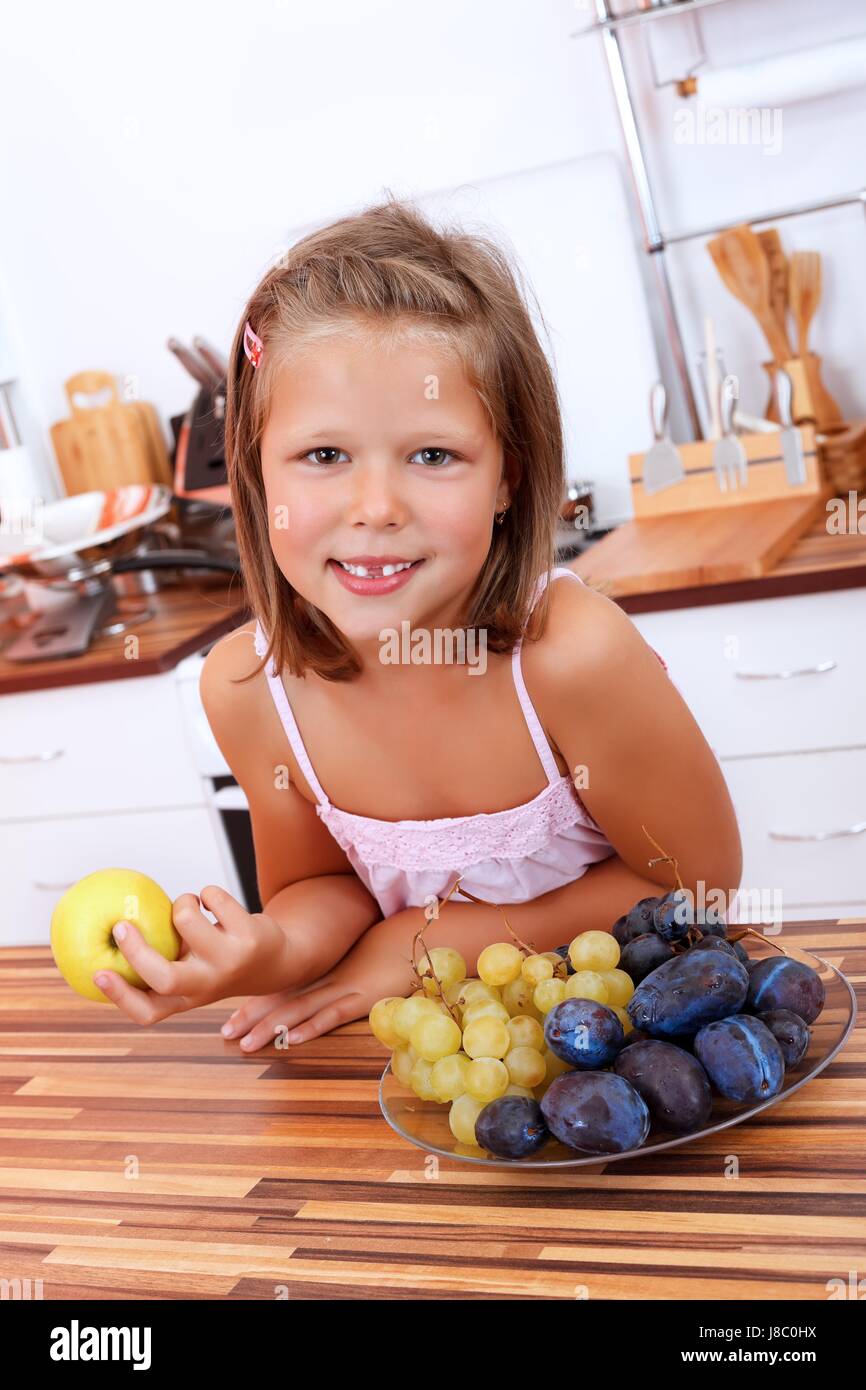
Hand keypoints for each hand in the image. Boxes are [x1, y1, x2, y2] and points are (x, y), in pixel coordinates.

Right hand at [95, 885, 292, 1025]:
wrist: (278, 960)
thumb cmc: (219, 961)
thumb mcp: (191, 970)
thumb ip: (160, 959)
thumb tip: (111, 929)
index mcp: (186, 998)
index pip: (148, 1012)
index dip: (119, 997)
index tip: (98, 973)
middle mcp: (207, 986)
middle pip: (164, 978)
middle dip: (137, 950)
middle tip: (121, 925)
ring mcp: (230, 962)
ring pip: (188, 920)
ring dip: (182, 902)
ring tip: (189, 905)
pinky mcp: (250, 936)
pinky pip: (212, 897)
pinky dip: (207, 893)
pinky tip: (214, 903)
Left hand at [221, 913, 417, 1051]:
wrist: (414, 940)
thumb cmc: (386, 953)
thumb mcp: (353, 965)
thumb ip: (332, 978)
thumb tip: (309, 994)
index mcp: (320, 973)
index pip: (278, 990)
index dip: (252, 1006)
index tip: (228, 1022)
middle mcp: (324, 979)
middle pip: (280, 1000)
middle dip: (251, 1018)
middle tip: (224, 1034)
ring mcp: (342, 988)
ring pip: (298, 1010)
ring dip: (270, 1027)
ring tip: (246, 1044)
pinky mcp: (362, 998)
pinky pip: (331, 1015)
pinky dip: (310, 1027)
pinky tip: (290, 1038)